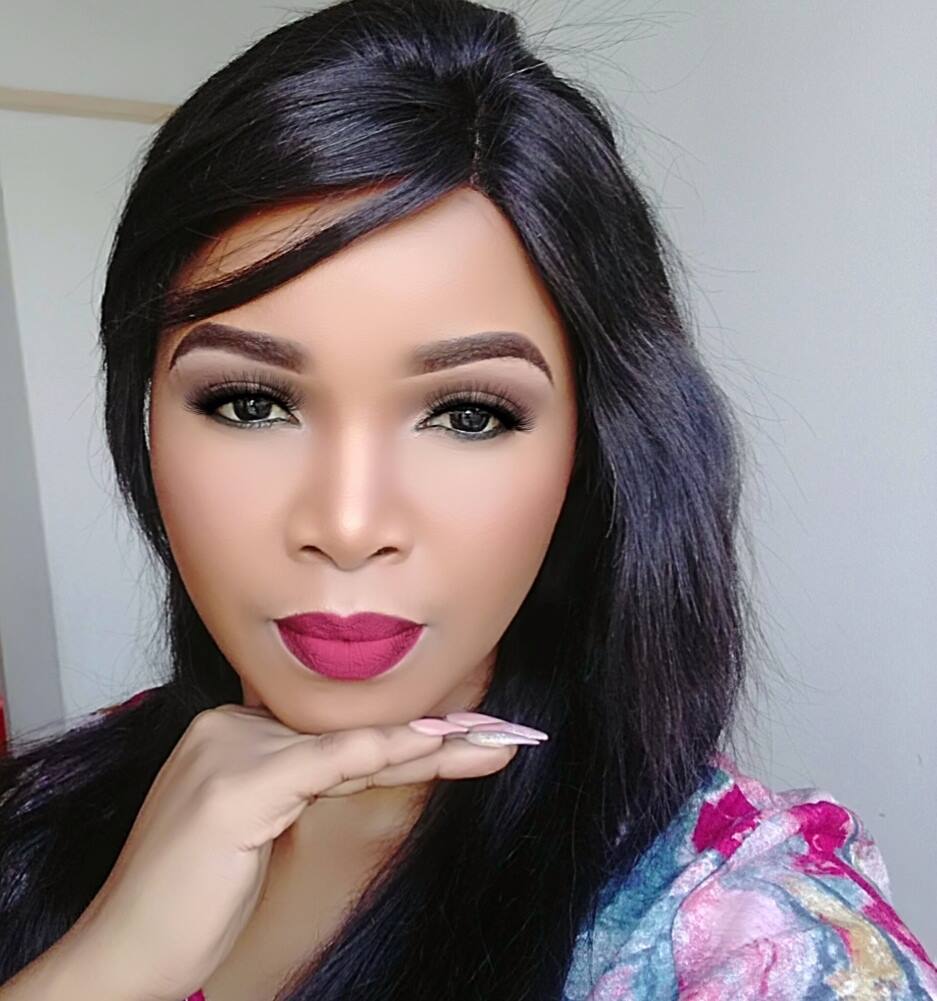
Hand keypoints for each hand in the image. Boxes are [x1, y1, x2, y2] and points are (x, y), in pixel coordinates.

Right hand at [62, 704, 545, 1000]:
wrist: (119, 956)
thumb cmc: (189, 904)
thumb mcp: (258, 829)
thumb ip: (305, 783)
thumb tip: (376, 757)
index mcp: (231, 730)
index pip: (337, 733)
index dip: (406, 736)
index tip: (470, 734)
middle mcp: (228, 726)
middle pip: (350, 736)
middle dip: (432, 738)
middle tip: (503, 734)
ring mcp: (228, 750)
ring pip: (351, 747)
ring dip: (433, 748)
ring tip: (498, 743)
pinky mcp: (235, 786)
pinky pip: (325, 764)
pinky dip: (385, 753)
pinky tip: (439, 743)